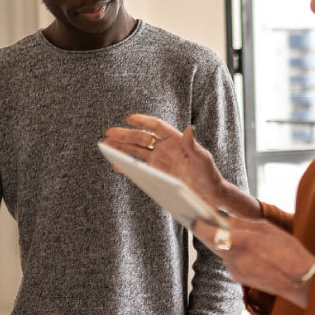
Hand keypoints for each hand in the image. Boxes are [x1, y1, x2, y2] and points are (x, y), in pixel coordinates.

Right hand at [104, 114, 230, 209]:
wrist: (208, 195)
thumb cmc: (209, 174)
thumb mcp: (202, 159)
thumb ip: (193, 145)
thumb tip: (190, 129)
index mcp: (175, 140)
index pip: (156, 127)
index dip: (143, 121)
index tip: (129, 119)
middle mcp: (165, 148)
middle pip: (142, 138)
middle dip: (125, 135)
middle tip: (109, 133)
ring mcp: (159, 160)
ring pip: (136, 151)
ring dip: (121, 149)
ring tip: (106, 146)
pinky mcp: (156, 173)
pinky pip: (138, 167)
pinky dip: (127, 166)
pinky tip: (116, 165)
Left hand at [192, 214, 314, 308]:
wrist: (300, 280)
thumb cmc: (288, 251)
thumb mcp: (266, 228)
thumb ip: (242, 223)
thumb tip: (223, 217)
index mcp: (241, 241)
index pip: (209, 232)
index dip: (199, 224)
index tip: (193, 216)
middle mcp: (234, 258)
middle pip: (214, 242)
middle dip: (211, 231)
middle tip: (203, 218)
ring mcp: (235, 270)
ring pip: (223, 251)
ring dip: (225, 242)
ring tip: (229, 230)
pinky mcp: (239, 278)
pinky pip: (231, 261)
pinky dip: (235, 253)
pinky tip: (244, 248)